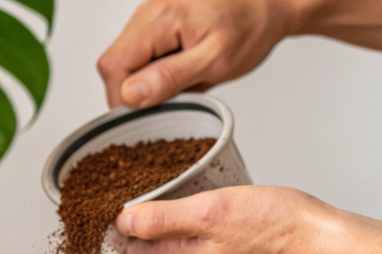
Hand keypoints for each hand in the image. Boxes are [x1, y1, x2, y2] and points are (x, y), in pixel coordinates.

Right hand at [97, 0, 299, 108]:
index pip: (114, 66)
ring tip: (181, 81)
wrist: (267, 5)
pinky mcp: (158, 21)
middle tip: (169, 99)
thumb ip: (170, 77)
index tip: (146, 115)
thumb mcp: (215, 61)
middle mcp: (149, 13)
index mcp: (160, 19)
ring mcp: (151, 15)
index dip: (122, 99)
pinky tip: (180, 70)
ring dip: (146, 80)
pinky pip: (142, 52)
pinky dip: (155, 69)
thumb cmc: (250, 28)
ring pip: (126, 59)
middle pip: (113, 63)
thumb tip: (131, 95)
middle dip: (133, 91)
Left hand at [113, 185, 349, 253]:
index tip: (107, 212)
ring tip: (170, 206)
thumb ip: (163, 219)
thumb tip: (123, 225)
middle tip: (133, 204)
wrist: (328, 246)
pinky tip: (216, 219)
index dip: (118, 231)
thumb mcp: (210, 210)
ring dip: (175, 234)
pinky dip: (205, 237)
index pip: (136, 252)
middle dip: (144, 232)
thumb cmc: (279, 225)